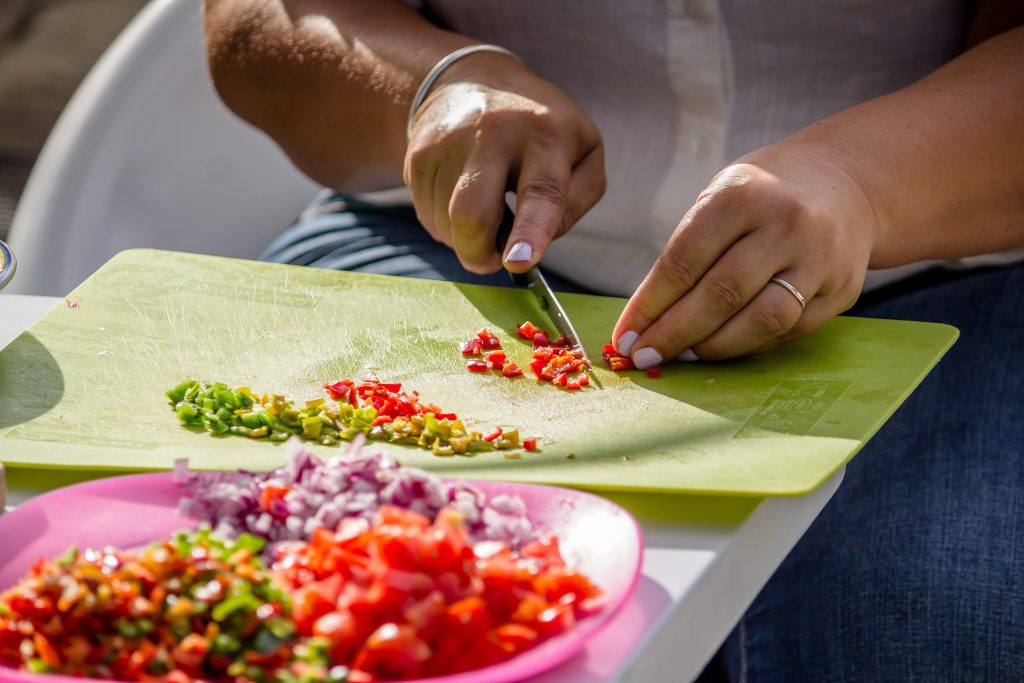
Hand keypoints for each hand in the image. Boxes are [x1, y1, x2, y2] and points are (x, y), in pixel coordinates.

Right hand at [404, 53, 604, 273]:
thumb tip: (538, 240)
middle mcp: (493, 133)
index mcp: (546, 135)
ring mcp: (448, 142)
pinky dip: (448, 224)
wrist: (475, 78)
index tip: (519, 263)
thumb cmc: (542, 129)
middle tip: (492, 260)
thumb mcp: (584, 152)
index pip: (540, 191)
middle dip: (478, 254)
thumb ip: (576, 200)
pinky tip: (464, 197)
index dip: (530, 232)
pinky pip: (427, 216)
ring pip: (446, 224)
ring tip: (486, 207)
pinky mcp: (418, 154)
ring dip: (466, 237)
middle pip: (471, 214)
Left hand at [612, 141, 878, 365]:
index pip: (684, 261)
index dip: (649, 306)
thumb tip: (645, 319)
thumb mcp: (719, 198)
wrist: (845, 183)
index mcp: (742, 195)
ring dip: (713, 348)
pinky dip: (748, 346)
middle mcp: (785, 224)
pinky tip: (722, 349)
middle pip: (721, 295)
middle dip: (674, 334)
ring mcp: (819, 258)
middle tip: (644, 357)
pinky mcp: (840, 290)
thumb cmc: (761, 197)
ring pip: (760, 321)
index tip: (624, 336)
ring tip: (683, 356)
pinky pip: (787, 331)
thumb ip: (687, 251)